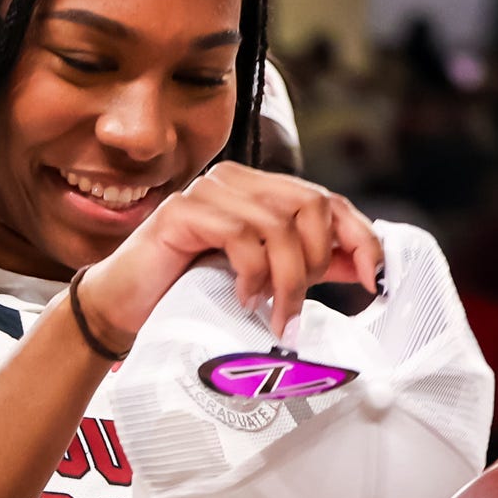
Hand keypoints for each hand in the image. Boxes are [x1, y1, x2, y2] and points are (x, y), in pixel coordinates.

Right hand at [83, 162, 383, 344]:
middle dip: (317, 262)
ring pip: (278, 224)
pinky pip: (239, 235)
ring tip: (278, 318)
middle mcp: (235, 179)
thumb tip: (369, 267)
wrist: (123, 307)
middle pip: (309, 205)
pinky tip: (242, 299)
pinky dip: (251, 274)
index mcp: (258, 189)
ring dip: (287, 280)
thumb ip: (309, 265)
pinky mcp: (182, 211)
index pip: (326, 199)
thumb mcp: (264, 278)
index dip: (359, 236)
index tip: (374, 280)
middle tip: (299, 307)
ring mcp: (208, 191)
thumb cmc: (187, 292)